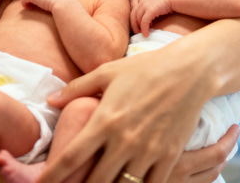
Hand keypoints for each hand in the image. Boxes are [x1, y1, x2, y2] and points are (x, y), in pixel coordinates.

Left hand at [39, 37, 230, 182]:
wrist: (188, 72)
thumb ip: (77, 88)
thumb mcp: (107, 71)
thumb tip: (51, 99)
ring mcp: (147, 152)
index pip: (72, 156)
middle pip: (95, 181)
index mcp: (105, 119)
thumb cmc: (144, 69)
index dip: (53, 174)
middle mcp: (124, 140)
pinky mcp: (168, 157)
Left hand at [130, 0, 171, 35]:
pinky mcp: (150, 10)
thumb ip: (152, 8)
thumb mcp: (157, 3)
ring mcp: (145, 5)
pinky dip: (144, 29)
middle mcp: (142, 1)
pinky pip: (144, 22)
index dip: (135, 18)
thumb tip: (151, 20)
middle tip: (137, 32)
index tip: (138, 25)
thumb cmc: (169, 1)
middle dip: (134, 24)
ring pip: (138, 19)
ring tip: (142, 34)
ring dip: (139, 28)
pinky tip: (146, 34)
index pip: (135, 9)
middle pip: (133, 14)